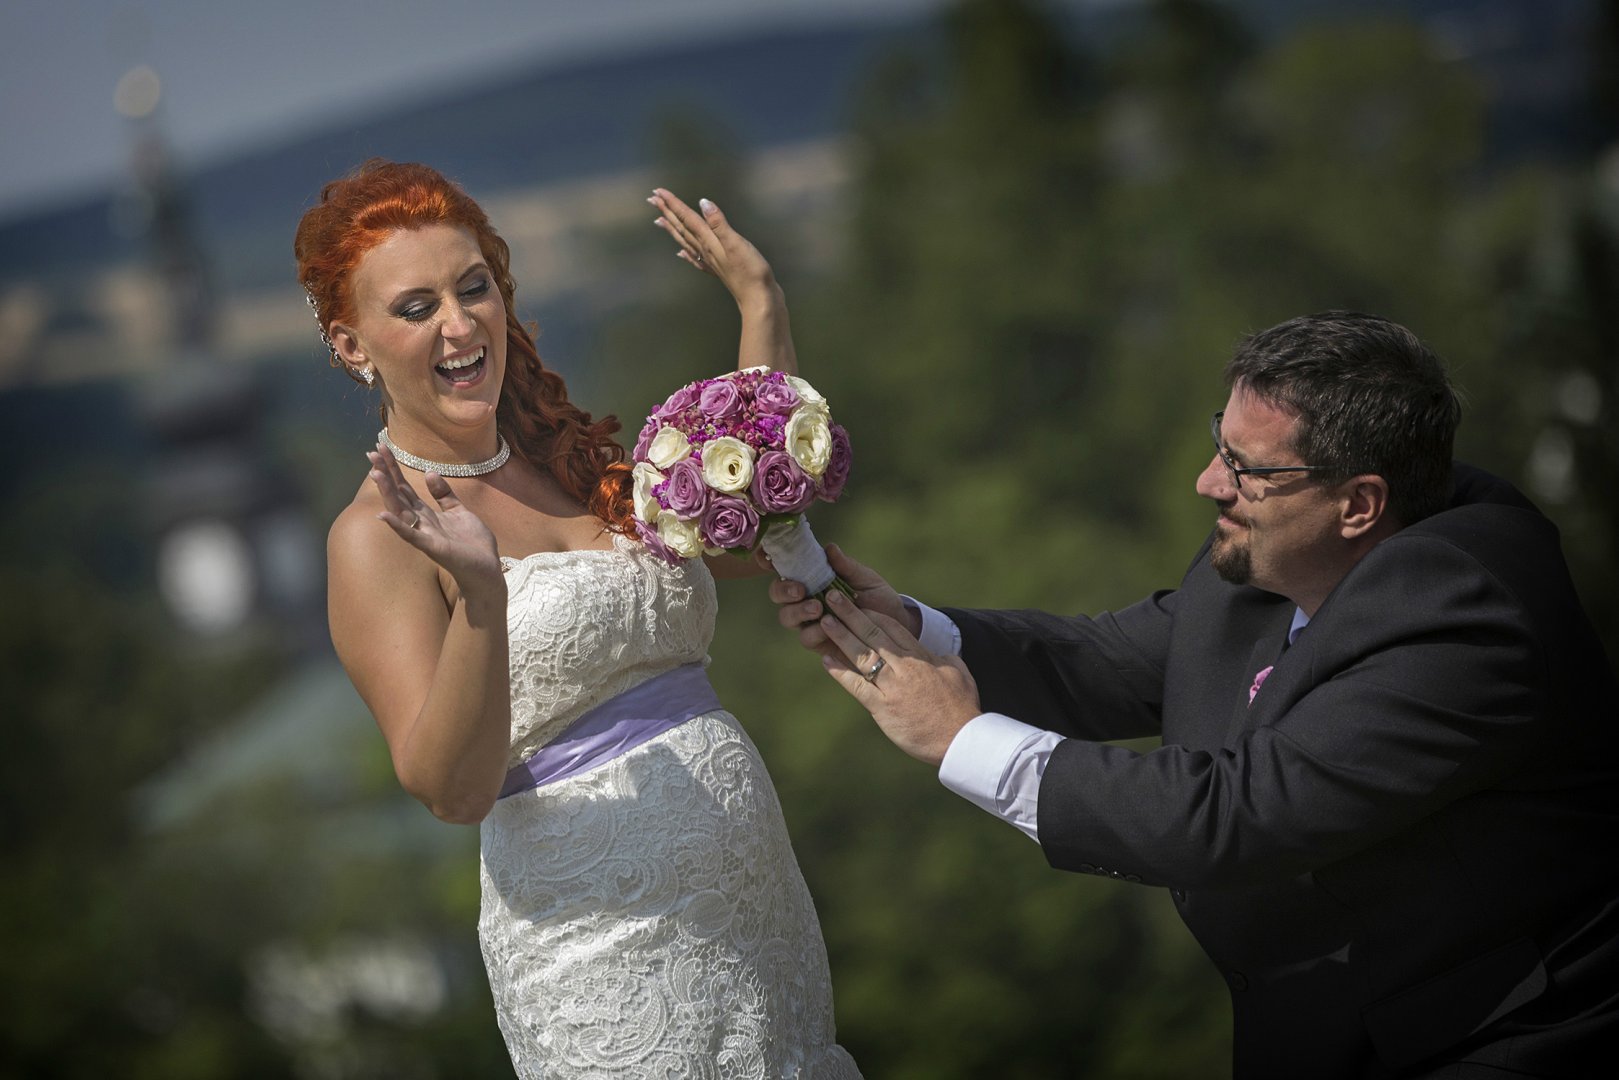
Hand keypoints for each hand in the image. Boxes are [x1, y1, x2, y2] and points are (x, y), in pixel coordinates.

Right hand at [368, 444, 502, 594]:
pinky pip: (412, 536)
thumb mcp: (459, 512)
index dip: (394, 468)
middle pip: (399, 495)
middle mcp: (422, 523)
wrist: (487, 569)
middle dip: (386, 474)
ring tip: (375, 473)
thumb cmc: (473, 544)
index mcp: (428, 514)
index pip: (405, 487)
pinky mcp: (433, 548)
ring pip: (401, 511)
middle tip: (371, 453)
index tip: (381, 448)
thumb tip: (429, 472)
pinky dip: (397, 526)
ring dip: (387, 493)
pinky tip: (383, 515)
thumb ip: (444, 494)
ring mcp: (425, 535)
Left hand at [649, 188, 777, 306]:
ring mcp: (710, 262)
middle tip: (652, 198)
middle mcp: (705, 251)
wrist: (758, 300)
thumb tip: (703, 202)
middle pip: (682, 228)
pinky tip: (681, 253)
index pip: (687, 218)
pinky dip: (686, 252)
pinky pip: (695, 258)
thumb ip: (718, 223)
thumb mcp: (735, 243)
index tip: (657, 192)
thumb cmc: (750, 271)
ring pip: (685, 241)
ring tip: (659, 220)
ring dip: (672, 229)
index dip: (672, 203)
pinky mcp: (718, 270)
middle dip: (667, 212)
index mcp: (708, 241)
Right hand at [767, 544, 915, 654]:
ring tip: (818, 608)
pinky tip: (828, 627)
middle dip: (784, 590)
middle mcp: (805, 599)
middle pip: (777, 593)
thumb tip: (829, 548)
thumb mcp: (865, 578)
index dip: (768, 561)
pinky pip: (806, 637)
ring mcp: (809, 621)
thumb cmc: (878, 598)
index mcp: (812, 578)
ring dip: (798, 611)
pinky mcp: (818, 642)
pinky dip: (815, 631)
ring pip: (786, 616)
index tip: (770, 559)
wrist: (895, 626)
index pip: (785, 567)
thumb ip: (846, 566)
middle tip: (800, 589)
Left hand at [817, 588, 981, 766]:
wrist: (962, 738)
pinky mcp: (883, 708)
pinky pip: (857, 686)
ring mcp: (893, 687)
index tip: (859, 603)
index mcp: (922, 658)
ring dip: (841, 636)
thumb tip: (939, 653)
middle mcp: (905, 668)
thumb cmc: (963, 709)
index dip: (874, 614)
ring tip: (824, 620)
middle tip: (834, 597)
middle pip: (874, 634)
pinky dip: (840, 672)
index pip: (894, 629)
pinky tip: (826, 659)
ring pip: (863, 655)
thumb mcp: (961, 676)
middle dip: (852, 614)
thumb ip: (946, 661)